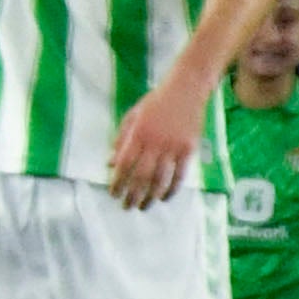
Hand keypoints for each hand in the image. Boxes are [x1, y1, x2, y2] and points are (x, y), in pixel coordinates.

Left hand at [108, 83, 204, 208]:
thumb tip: (110, 163)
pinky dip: (172, 188)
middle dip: (133, 194)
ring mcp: (173, 147)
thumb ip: (120, 139)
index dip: (118, 181)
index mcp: (137, 134)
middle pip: (142, 175)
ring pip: (161, 178)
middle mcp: (155, 143)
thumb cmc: (155, 102)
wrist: (186, 91)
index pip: (124, 164)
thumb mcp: (132, 116)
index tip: (113, 194)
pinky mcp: (188, 149)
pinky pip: (180, 174)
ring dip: (151, 195)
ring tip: (144, 206)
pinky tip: (164, 197)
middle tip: (126, 207)